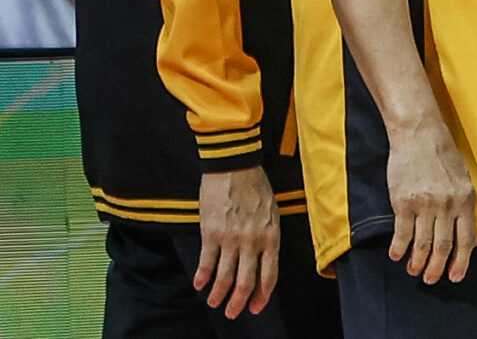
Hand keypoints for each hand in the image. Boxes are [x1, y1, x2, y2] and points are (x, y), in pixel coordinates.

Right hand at [195, 165, 279, 318]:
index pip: (269, 275)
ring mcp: (231, 239)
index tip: (256, 307)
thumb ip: (267, 238)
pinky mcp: (211, 233)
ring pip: (224, 276)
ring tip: (213, 303)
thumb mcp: (272, 214)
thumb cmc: (257, 189)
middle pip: (246, 282)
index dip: (262, 295)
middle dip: (239, 302)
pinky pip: (206, 262)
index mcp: (272, 236)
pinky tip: (199, 284)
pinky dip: (202, 276)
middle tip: (232, 313)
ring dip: (218, 294)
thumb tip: (261, 262)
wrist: (236, 168)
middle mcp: (253, 241)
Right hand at [385, 116, 476, 284]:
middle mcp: (447, 205)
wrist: (420, 135)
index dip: (461, 261)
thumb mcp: (464, 181)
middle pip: (443, 245)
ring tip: (414, 271)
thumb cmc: (443, 156)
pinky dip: (399, 247)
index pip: (465, 239)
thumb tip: (475, 238)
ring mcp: (425, 204)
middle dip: (438, 267)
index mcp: (465, 200)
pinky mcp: (403, 202)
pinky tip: (397, 256)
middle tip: (431, 279)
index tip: (456, 276)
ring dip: (418, 261)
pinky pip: (402, 232)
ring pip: (423, 242)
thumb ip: (467, 210)